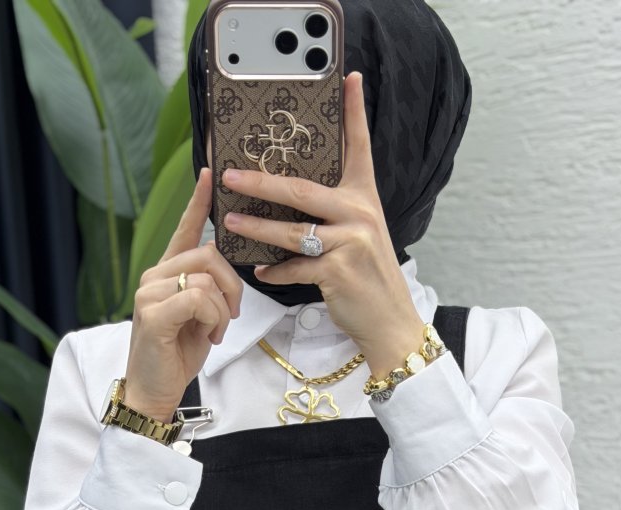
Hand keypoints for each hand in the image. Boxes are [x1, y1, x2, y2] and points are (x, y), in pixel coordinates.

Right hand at [124, 167, 243, 417]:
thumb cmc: (178, 354)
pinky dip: (213, 319)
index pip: (184, 230)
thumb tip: (227, 272)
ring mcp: (150, 292)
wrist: (156, 390)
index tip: (210, 173)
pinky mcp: (152, 313)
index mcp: (167, 273)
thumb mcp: (203, 317)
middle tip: (231, 315)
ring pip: (206, 278)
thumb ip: (211, 290)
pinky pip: (198, 299)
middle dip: (232, 286)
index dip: (198, 202)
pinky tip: (208, 336)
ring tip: (215, 331)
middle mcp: (154, 276)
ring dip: (222, 309)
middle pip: (208, 255)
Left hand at [220, 71, 425, 379]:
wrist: (390, 321)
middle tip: (231, 175)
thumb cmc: (369, 278)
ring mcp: (349, 243)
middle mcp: (359, 215)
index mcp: (364, 199)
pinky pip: (294, 267)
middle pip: (301, 190)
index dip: (354, 111)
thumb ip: (335, 213)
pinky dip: (275, 272)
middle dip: (260, 182)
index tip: (347, 77)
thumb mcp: (361, 236)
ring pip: (291, 230)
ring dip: (255, 227)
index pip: (359, 147)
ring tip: (230, 220)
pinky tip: (261, 271)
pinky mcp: (338, 272)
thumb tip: (291, 198)